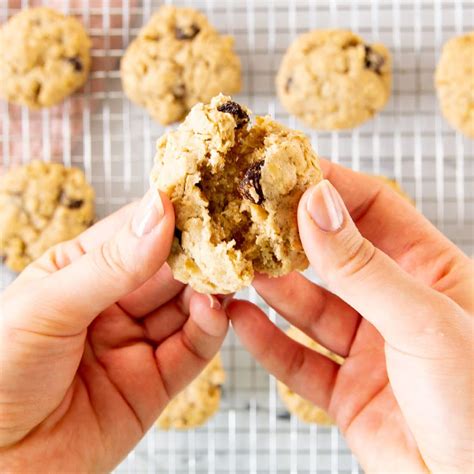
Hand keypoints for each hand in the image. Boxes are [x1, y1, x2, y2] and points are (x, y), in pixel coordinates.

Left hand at [0, 190, 227, 471]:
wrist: (0, 465)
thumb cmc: (0, 374)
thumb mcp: (50, 307)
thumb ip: (112, 263)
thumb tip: (159, 209)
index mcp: (80, 271)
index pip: (133, 233)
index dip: (167, 217)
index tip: (202, 200)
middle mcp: (113, 303)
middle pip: (166, 269)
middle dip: (197, 253)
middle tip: (228, 237)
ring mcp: (136, 342)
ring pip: (185, 306)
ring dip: (209, 289)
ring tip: (227, 274)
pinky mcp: (156, 381)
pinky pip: (192, 349)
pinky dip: (209, 328)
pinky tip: (214, 311)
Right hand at [228, 160, 472, 472]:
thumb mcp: (424, 322)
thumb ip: (363, 266)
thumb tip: (316, 206)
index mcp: (434, 274)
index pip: (376, 209)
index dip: (332, 187)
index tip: (288, 170)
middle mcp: (398, 306)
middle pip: (335, 256)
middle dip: (292, 237)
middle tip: (251, 216)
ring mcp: (370, 348)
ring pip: (310, 307)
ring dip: (274, 287)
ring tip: (239, 266)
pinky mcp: (346, 391)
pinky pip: (297, 359)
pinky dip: (267, 340)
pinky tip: (240, 319)